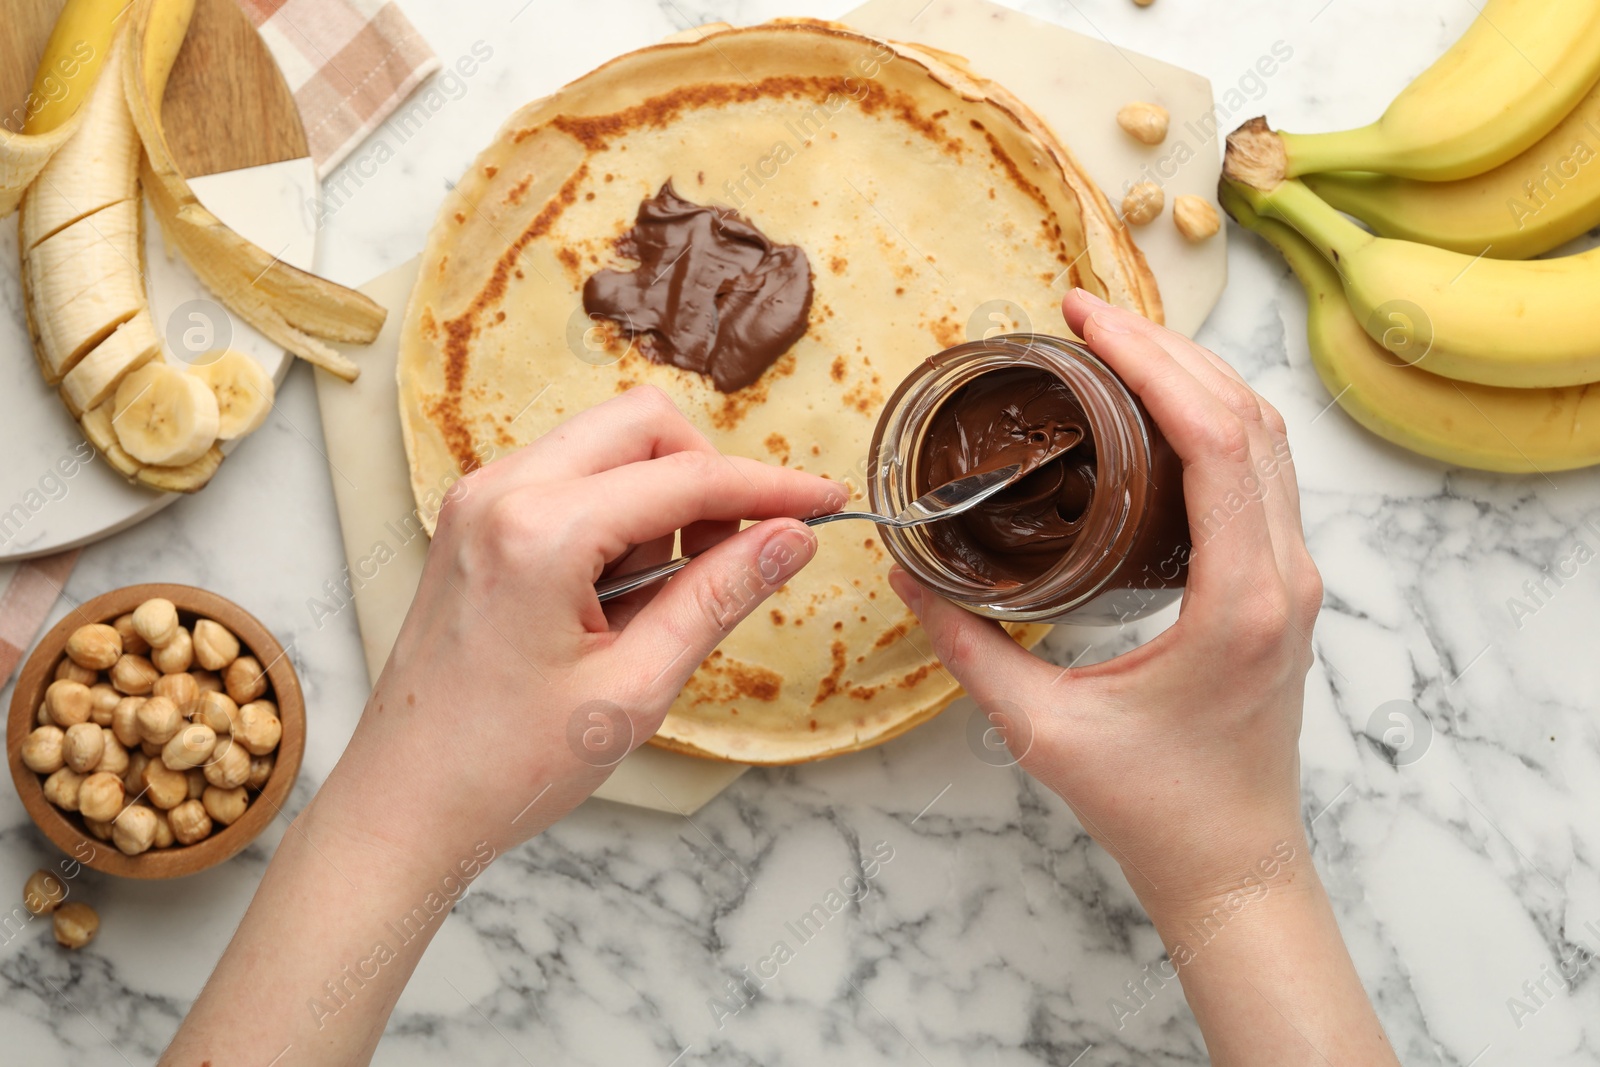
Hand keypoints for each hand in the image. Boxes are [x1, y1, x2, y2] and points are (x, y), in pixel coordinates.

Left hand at [320, 386, 844, 863]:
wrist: (405, 806)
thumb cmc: (507, 765)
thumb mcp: (635, 688)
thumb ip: (719, 597)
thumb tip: (790, 537)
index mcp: (539, 532)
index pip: (686, 477)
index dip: (770, 486)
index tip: (826, 501)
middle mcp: (500, 491)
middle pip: (643, 424)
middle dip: (708, 478)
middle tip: (738, 554)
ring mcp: (478, 499)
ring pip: (607, 446)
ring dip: (659, 500)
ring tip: (656, 601)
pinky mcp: (474, 519)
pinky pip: (571, 478)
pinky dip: (617, 514)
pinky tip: (620, 593)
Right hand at [889, 289, 1322, 913]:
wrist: (1233, 863)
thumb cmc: (1154, 808)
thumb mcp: (1043, 729)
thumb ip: (970, 647)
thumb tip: (911, 576)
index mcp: (1241, 599)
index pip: (1215, 437)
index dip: (1151, 361)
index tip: (1084, 319)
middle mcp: (1285, 575)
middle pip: (1248, 416)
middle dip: (1168, 348)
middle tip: (1084, 313)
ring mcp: (1295, 578)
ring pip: (1266, 438)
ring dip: (1197, 376)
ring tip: (1115, 345)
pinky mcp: (1284, 586)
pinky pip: (1263, 472)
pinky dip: (1215, 419)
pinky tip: (1157, 409)